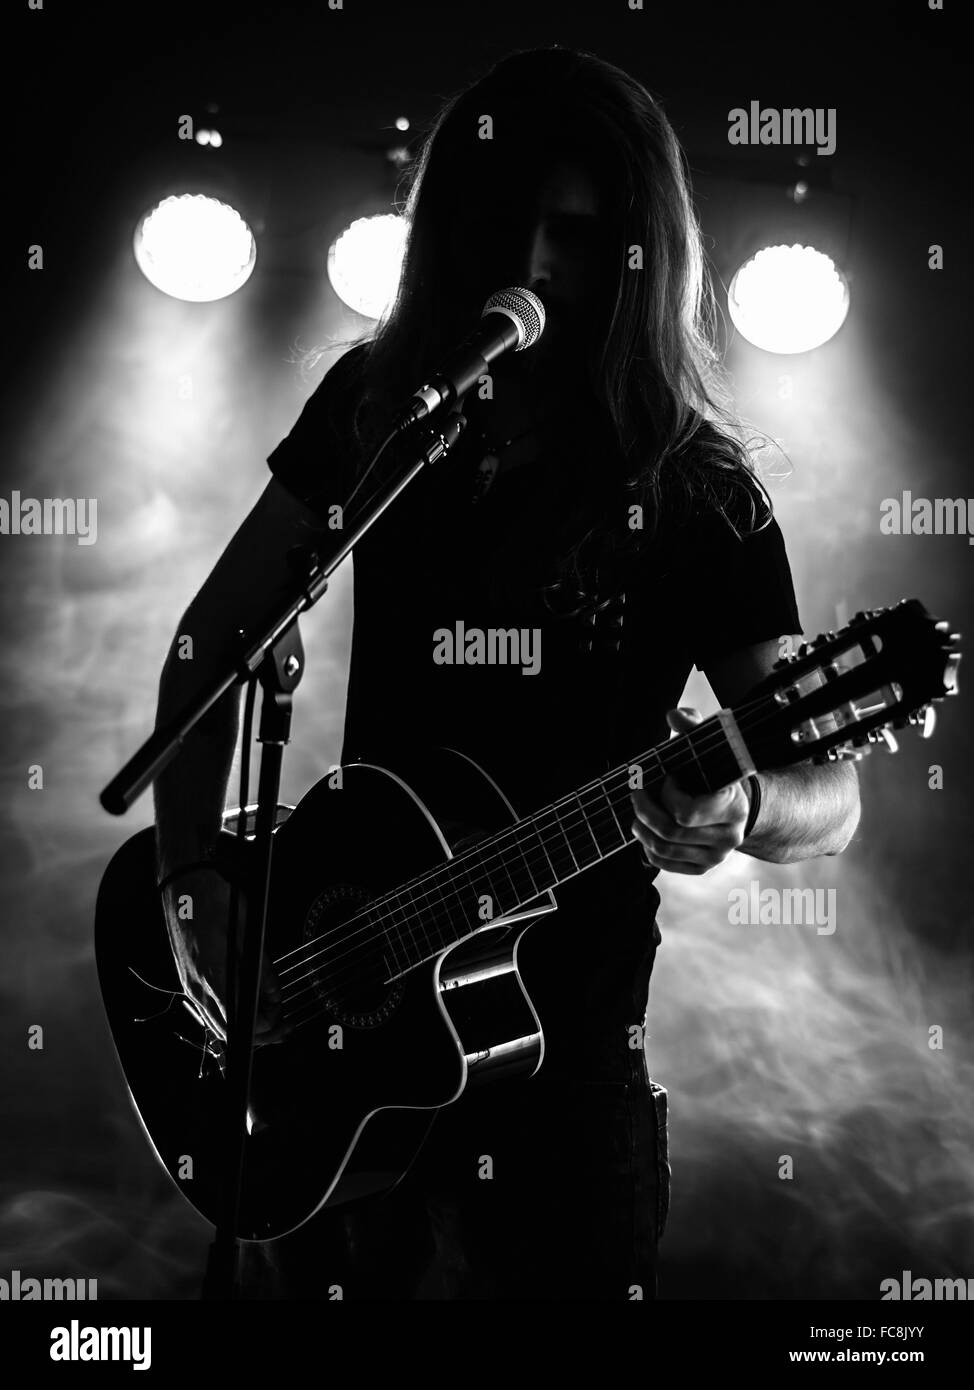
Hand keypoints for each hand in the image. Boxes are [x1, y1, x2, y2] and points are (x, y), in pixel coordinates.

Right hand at [162, 868, 287, 1047]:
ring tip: (270, 1015)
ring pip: (218, 1024)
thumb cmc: (215, 901)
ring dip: (245, 1025)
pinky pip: (210, 1010)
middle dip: (260, 1033)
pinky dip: (231, 1014)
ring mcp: (190, 986)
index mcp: (214, 976)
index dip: (266, 1026)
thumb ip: (262, 969)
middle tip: (284, 1025)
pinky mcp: (189, 980)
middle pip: (230, 1032)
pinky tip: (248, 1004)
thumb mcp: (249, 932)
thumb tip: (274, 994)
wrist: (185, 885)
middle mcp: (198, 988)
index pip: (241, 1022)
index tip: (283, 1018)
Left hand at [630, 707, 750, 874]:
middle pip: (671, 832)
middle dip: (645, 810)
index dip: (668, 794)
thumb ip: (694, 729)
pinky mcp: (702, 867)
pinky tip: (646, 830)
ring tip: (636, 812)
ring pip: (664, 849)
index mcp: (733, 806)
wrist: (740, 808)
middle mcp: (729, 836)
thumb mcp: (711, 750)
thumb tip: (674, 715)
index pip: (687, 812)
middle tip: (636, 793)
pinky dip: (647, 848)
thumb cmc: (717, 775)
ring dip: (642, 829)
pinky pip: (664, 863)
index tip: (669, 777)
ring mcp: (716, 856)